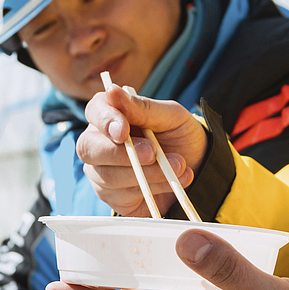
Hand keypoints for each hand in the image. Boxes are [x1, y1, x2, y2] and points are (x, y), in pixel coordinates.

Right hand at [78, 86, 207, 216]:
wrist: (199, 167)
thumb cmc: (179, 136)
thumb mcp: (170, 116)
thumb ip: (142, 107)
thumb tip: (112, 91)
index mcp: (111, 116)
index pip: (94, 111)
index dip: (105, 120)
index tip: (124, 130)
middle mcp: (99, 144)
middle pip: (88, 148)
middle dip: (120, 153)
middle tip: (152, 153)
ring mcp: (102, 173)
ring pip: (108, 176)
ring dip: (148, 172)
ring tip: (178, 166)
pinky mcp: (114, 198)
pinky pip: (122, 197)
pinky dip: (153, 188)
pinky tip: (174, 182)